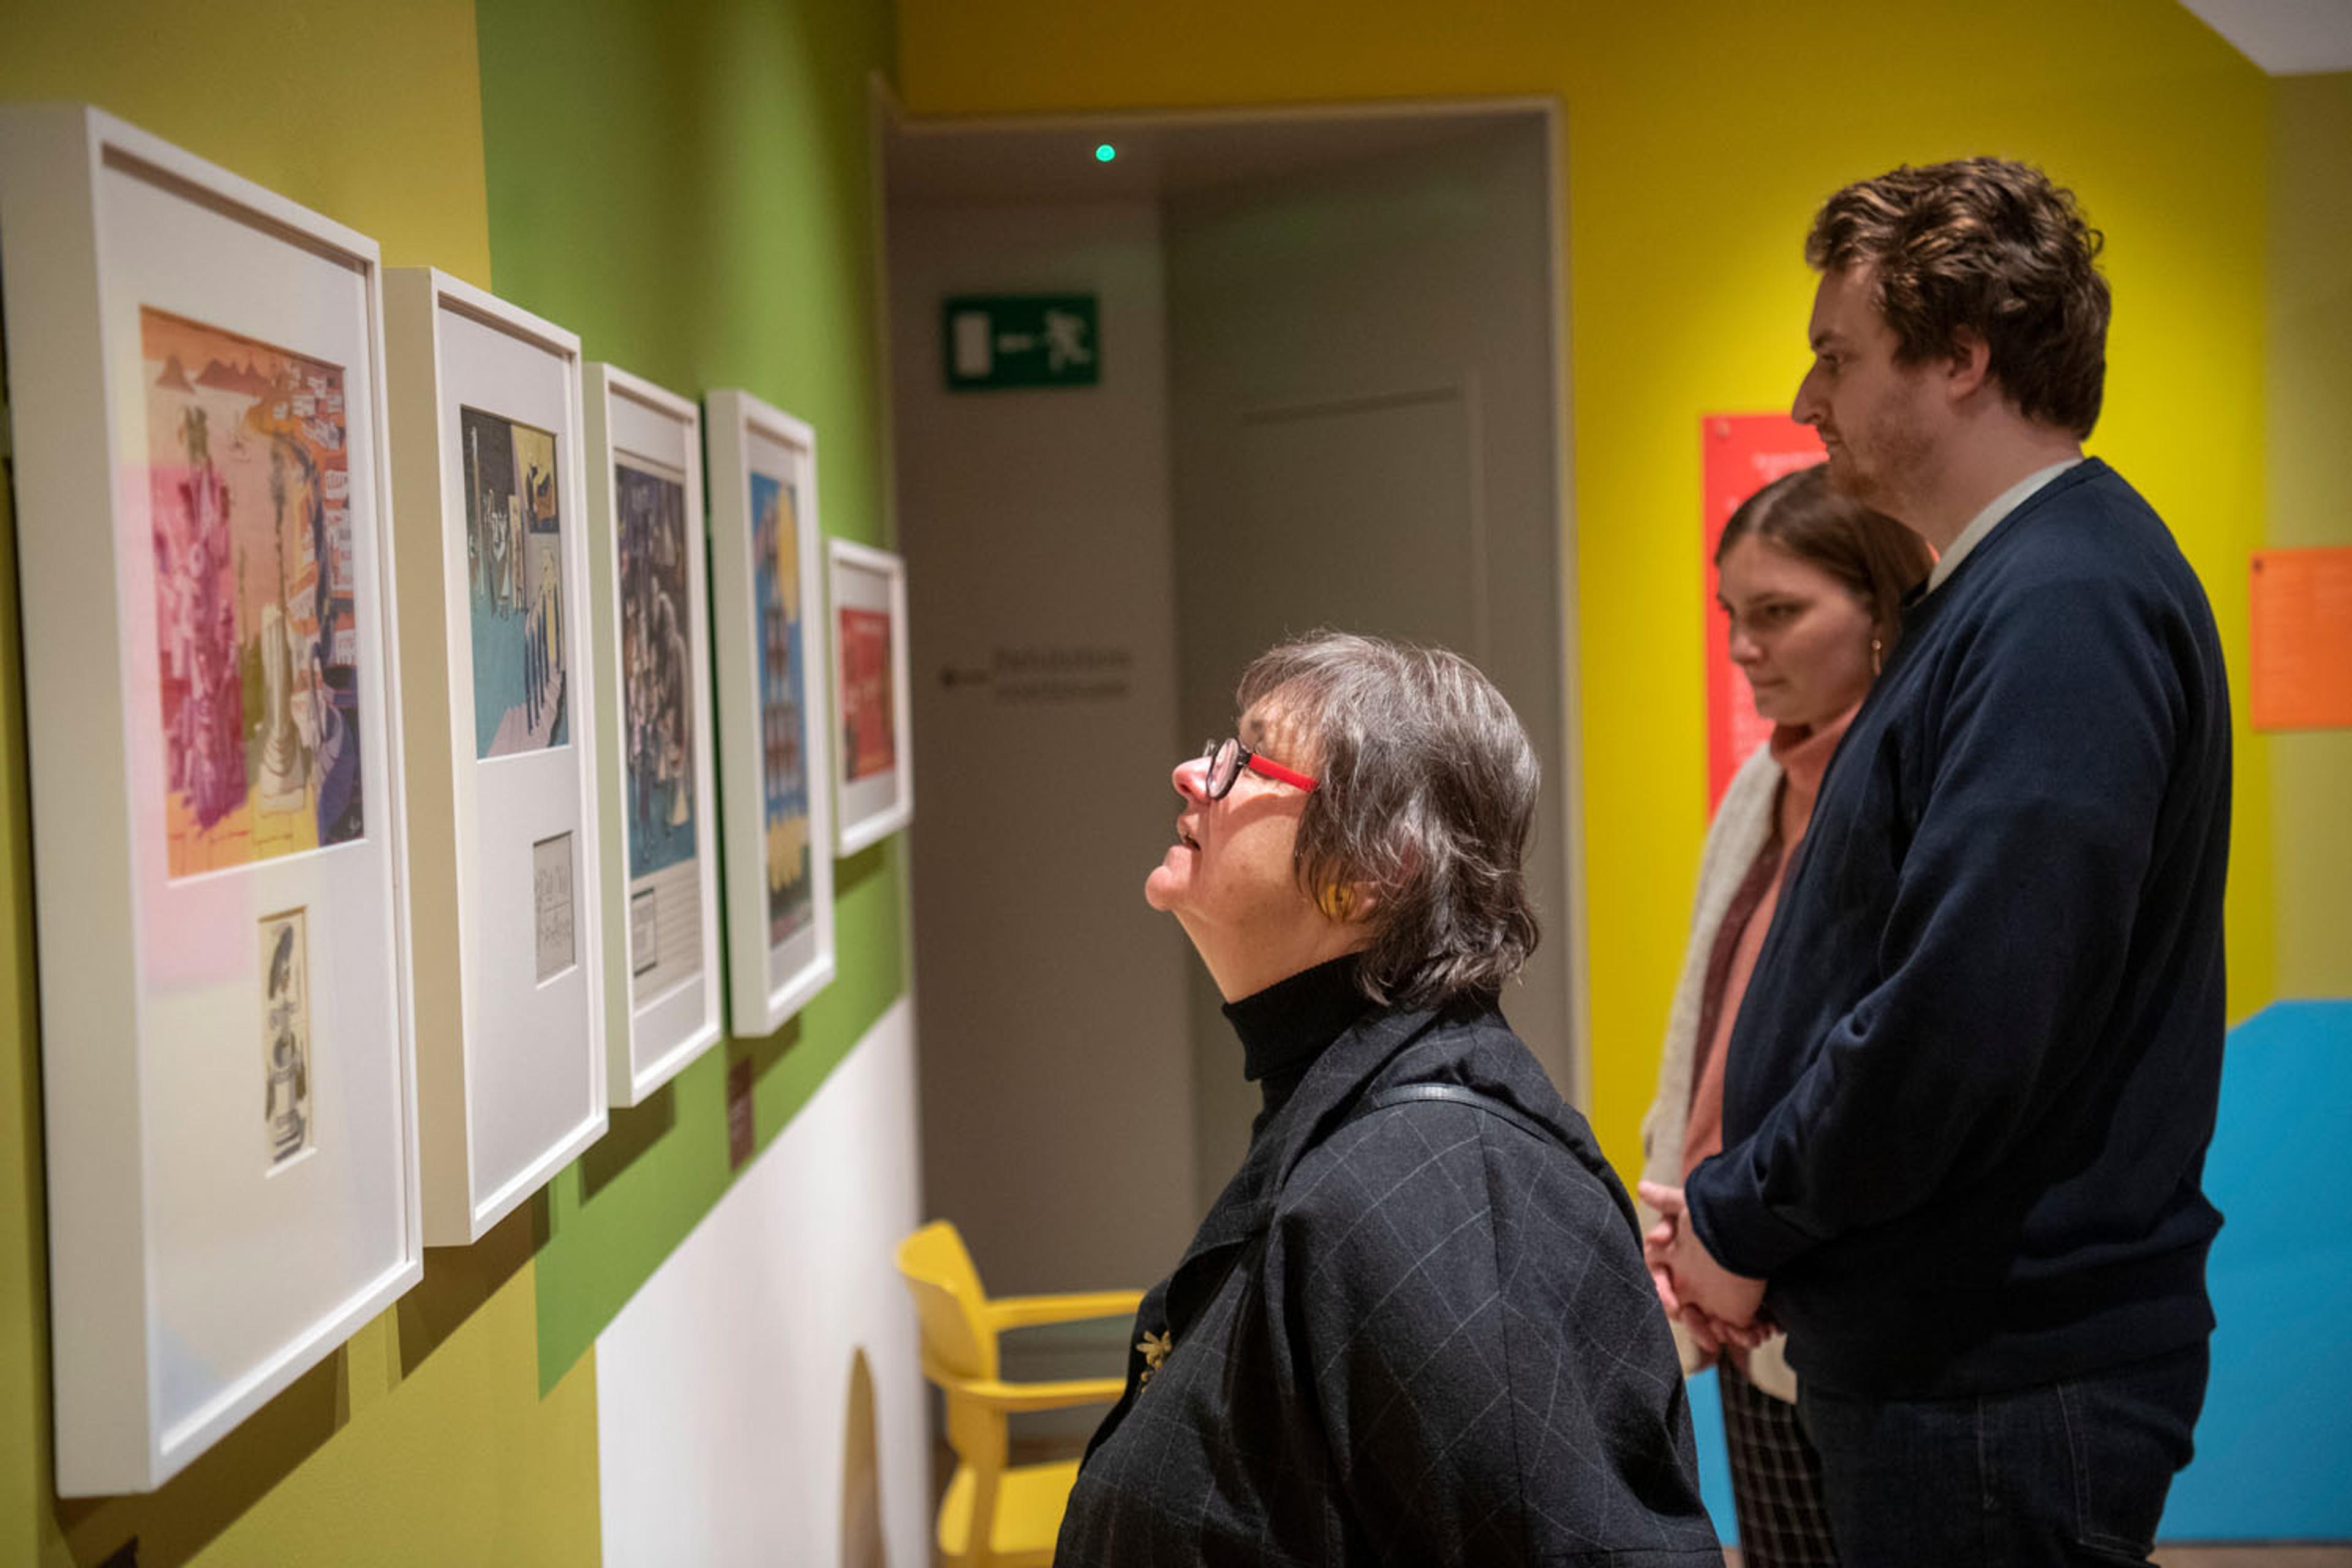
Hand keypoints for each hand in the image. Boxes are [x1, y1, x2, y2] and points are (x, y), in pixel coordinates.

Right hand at [1638, 1180, 1768, 1336]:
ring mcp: (1713, 1296)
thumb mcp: (1695, 1203)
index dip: (1662, 1292)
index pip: (1659, 1280)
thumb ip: (1666, 1200)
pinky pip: (1733, 1328)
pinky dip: (1741, 1333)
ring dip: (1712, 1331)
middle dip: (1692, 1322)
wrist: (1762, 1220)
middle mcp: (1690, 1280)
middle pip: (1681, 1310)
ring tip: (1729, 1335)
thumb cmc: (1723, 1212)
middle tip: (1703, 1328)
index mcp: (1675, 1259)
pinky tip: (1753, 1331)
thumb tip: (1641, 1189)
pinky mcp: (1739, 1309)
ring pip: (1704, 1322)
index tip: (1673, 1303)